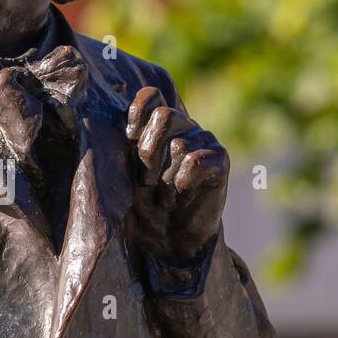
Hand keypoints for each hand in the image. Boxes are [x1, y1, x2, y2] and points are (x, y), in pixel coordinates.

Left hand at [126, 85, 228, 264]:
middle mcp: (184, 126)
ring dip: (164, 180)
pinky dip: (181, 186)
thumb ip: (123, 146)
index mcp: (158, 125)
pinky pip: (195, 162)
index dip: (137, 113)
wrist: (168, 242)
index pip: (151, 95)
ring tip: (164, 198)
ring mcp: (204, 140)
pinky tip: (181, 199)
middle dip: (148, 153)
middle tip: (145, 182)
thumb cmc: (141, 205)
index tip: (129, 140)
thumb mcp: (124, 173)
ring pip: (179, 145)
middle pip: (164, 115)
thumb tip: (118, 127)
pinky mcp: (219, 160)